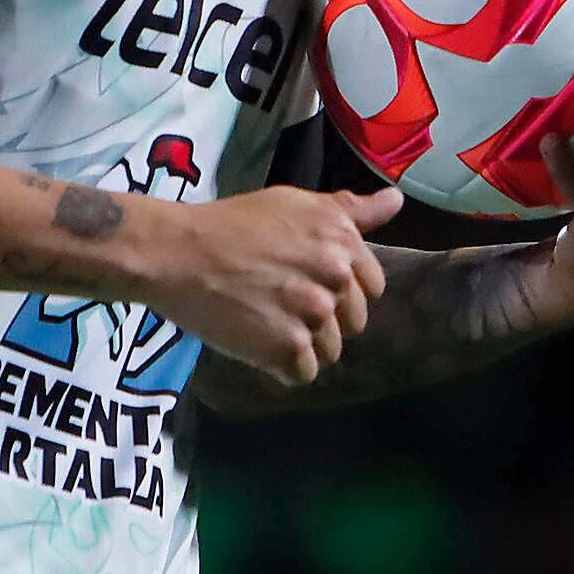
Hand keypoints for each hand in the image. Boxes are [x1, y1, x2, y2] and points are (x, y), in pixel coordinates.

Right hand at [131, 186, 398, 385]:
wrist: (176, 252)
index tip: (302, 282)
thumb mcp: (294, 204)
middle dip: (321, 318)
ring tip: (263, 320)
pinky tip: (256, 341)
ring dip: (300, 345)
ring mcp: (313, 312)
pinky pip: (303, 374)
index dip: (338, 290)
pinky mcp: (288, 347)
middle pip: (352, 322)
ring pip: (329, 350)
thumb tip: (396, 200)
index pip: (371, 286)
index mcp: (342, 238)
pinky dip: (280, 367)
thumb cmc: (230, 225)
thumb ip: (349, 209)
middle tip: (277, 301)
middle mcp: (335, 273)